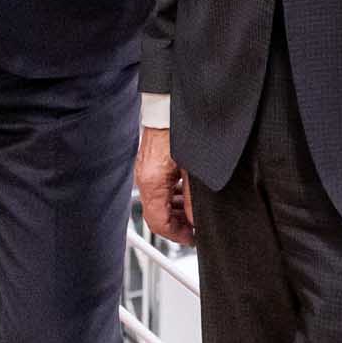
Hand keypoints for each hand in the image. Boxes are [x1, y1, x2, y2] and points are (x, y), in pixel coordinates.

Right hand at [136, 126, 196, 246]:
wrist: (172, 104)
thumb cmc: (183, 130)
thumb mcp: (195, 171)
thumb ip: (194, 200)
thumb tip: (196, 221)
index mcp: (152, 182)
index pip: (158, 222)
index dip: (177, 235)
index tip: (192, 238)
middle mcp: (145, 176)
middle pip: (157, 212)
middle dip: (178, 223)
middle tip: (196, 227)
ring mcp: (146, 168)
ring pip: (159, 200)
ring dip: (177, 209)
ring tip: (195, 211)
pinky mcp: (152, 160)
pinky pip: (160, 185)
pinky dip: (174, 194)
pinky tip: (189, 193)